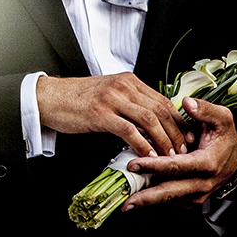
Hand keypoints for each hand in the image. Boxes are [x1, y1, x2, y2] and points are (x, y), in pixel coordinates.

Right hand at [35, 72, 186, 156]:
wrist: (49, 97)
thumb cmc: (77, 99)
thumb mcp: (108, 94)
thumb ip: (129, 103)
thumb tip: (152, 123)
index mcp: (128, 81)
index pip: (163, 100)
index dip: (179, 120)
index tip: (188, 136)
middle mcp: (122, 87)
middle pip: (161, 110)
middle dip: (176, 133)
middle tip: (184, 150)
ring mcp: (111, 99)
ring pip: (149, 120)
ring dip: (163, 141)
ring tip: (169, 156)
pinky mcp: (100, 114)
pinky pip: (128, 131)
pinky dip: (141, 145)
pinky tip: (147, 156)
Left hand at [122, 97, 236, 209]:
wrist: (235, 156)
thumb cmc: (225, 136)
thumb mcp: (222, 118)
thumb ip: (205, 110)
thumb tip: (188, 103)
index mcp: (208, 163)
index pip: (177, 166)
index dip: (154, 166)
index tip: (134, 164)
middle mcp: (203, 183)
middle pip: (171, 192)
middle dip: (147, 196)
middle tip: (125, 200)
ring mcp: (198, 193)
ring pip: (169, 199)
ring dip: (148, 201)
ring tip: (126, 202)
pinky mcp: (192, 199)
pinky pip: (172, 200)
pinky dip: (155, 199)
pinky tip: (137, 195)